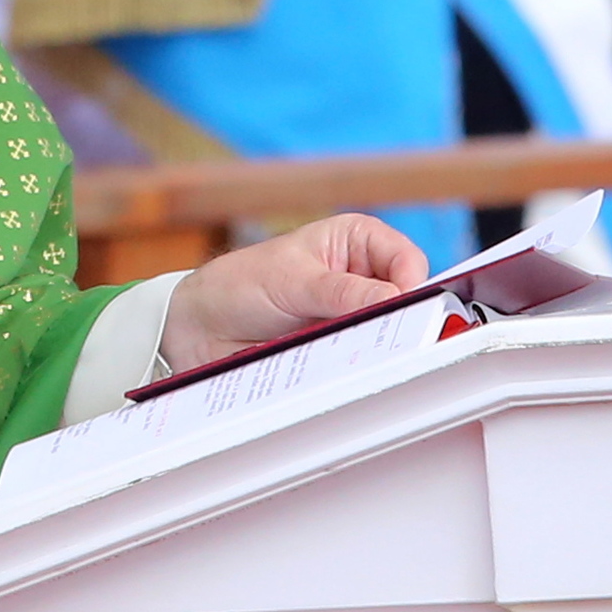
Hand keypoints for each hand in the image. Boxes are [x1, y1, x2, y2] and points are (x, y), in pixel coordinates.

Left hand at [157, 215, 429, 372]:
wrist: (201, 327)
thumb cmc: (240, 283)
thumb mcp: (292, 280)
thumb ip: (343, 291)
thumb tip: (394, 299)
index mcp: (357, 241)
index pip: (407, 261)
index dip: (411, 286)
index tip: (399, 310)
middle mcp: (362, 277)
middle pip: (406, 303)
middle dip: (398, 322)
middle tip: (384, 339)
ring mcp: (353, 316)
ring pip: (389, 337)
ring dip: (375, 348)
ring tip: (352, 354)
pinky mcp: (341, 351)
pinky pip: (364, 363)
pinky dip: (357, 369)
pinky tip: (342, 371)